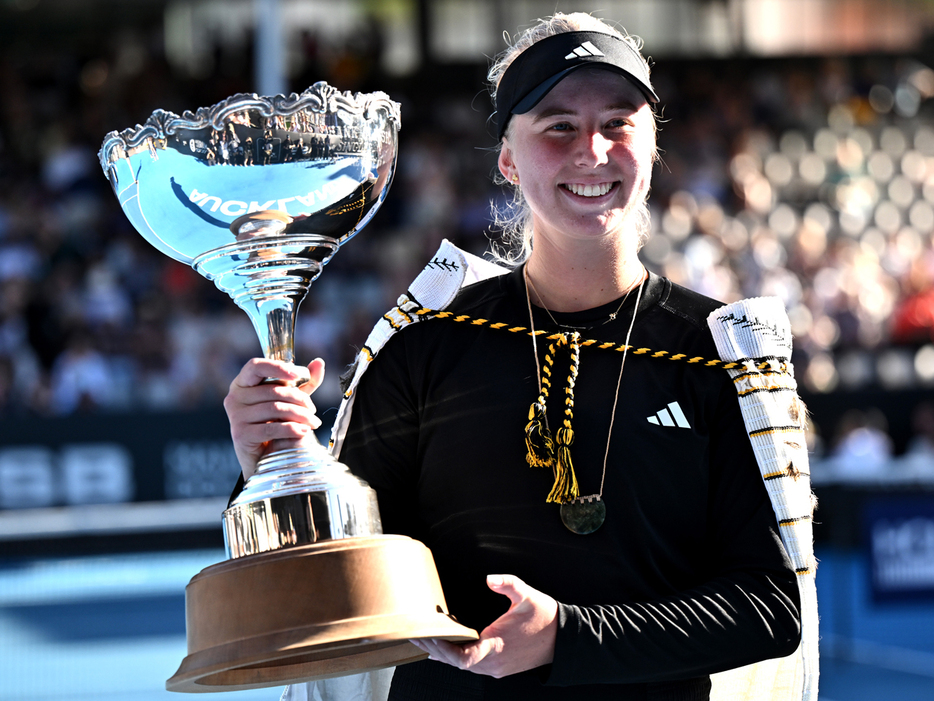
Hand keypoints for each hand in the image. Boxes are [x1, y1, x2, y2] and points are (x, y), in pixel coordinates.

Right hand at [224, 358, 325, 478]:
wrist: (262, 456)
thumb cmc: (274, 422)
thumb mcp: (291, 399)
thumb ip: (304, 382)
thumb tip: (318, 362)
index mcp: (243, 383)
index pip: (256, 366)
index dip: (277, 367)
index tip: (298, 374)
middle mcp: (235, 397)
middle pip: (273, 390)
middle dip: (300, 399)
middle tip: (313, 410)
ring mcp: (235, 416)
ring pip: (275, 409)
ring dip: (300, 415)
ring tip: (313, 422)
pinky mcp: (241, 435)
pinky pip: (271, 428)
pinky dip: (291, 429)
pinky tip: (303, 431)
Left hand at [410, 574, 557, 677]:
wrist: (564, 640)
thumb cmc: (545, 618)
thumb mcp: (527, 595)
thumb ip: (508, 584)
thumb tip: (489, 578)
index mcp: (497, 646)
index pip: (463, 658)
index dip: (442, 649)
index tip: (427, 636)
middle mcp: (494, 662)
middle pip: (455, 663)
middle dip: (435, 648)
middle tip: (416, 633)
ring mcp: (496, 667)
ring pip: (462, 666)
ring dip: (444, 654)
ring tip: (425, 638)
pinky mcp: (499, 667)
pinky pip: (472, 665)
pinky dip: (456, 657)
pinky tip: (445, 648)